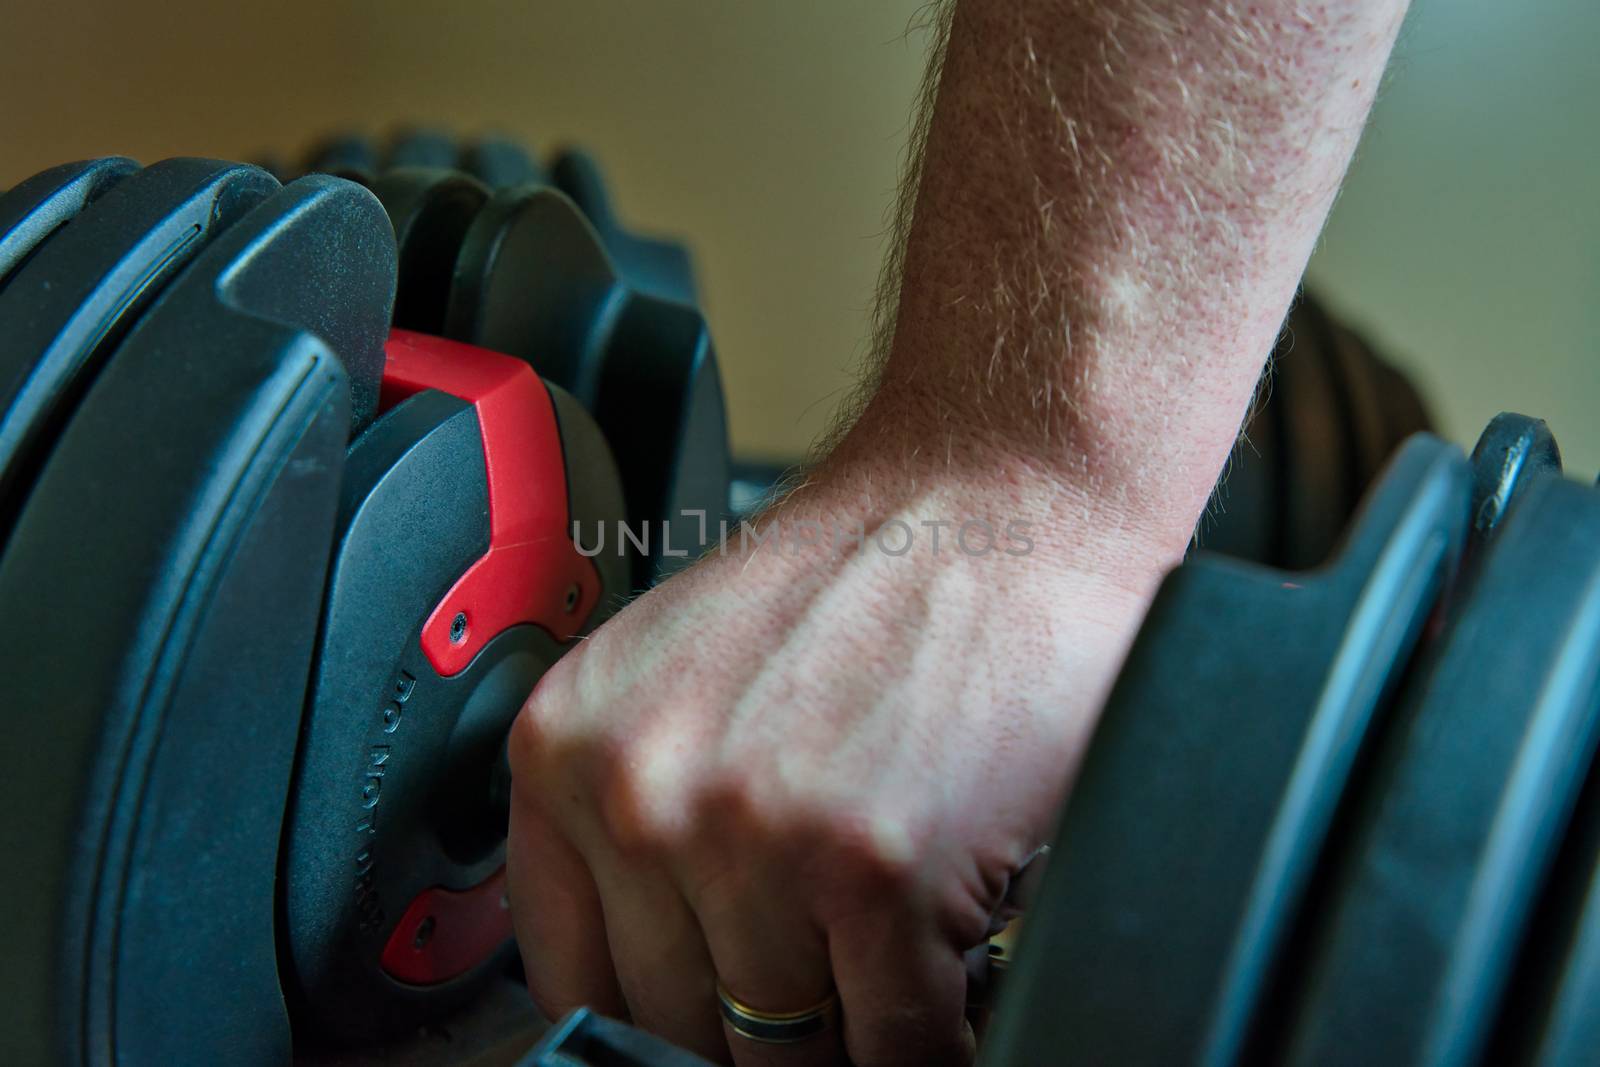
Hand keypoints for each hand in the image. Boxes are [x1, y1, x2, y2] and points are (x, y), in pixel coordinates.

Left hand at [506, 427, 1167, 1065]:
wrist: (996, 497)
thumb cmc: (863, 581)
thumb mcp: (677, 678)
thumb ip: (639, 814)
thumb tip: (659, 974)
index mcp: (569, 752)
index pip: (577, 982)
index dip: (663, 1018)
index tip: (716, 1021)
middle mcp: (644, 799)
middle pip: (687, 1028)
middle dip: (767, 1027)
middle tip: (827, 990)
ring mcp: (758, 840)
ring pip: (790, 1049)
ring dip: (854, 1034)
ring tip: (894, 974)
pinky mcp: (879, 872)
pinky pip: (903, 1043)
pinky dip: (936, 1037)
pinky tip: (950, 981)